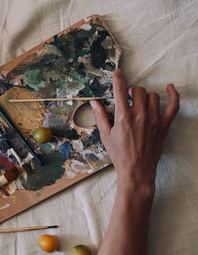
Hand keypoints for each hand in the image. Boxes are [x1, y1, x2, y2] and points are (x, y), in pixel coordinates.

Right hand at [90, 69, 178, 193]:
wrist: (136, 170)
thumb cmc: (119, 154)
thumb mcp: (105, 135)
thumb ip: (100, 117)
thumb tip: (94, 103)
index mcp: (123, 117)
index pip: (120, 91)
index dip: (118, 79)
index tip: (118, 72)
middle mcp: (139, 115)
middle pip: (138, 91)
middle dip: (131, 91)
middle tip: (127, 98)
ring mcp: (154, 120)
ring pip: (152, 96)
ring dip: (145, 96)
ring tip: (139, 103)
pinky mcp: (164, 125)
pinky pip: (173, 106)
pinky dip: (173, 95)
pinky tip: (170, 88)